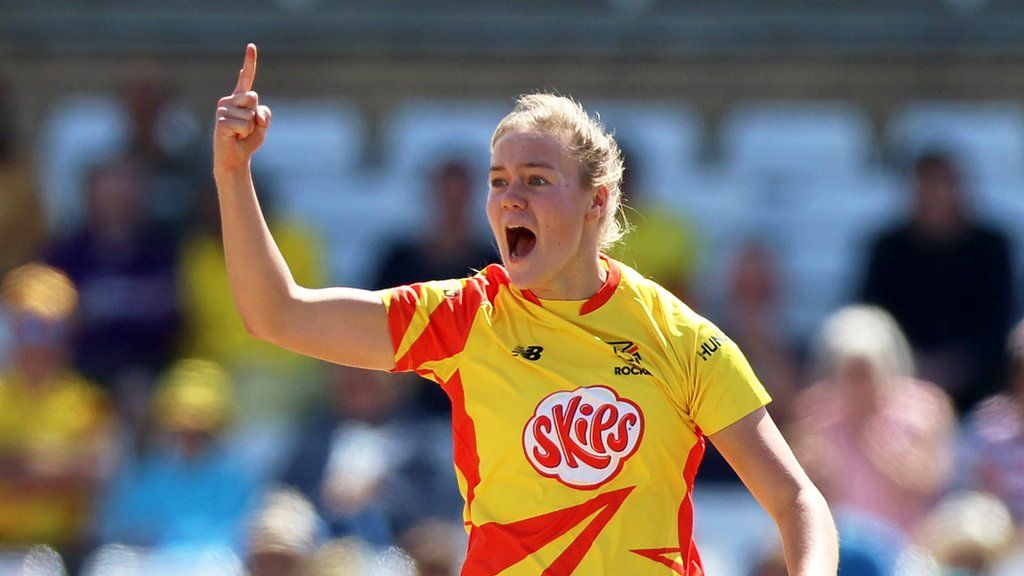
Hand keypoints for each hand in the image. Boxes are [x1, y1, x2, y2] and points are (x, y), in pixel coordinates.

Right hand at [213, 43, 271, 170]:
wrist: (235, 156)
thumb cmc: (248, 139)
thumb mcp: (263, 124)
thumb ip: (265, 114)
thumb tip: (256, 115)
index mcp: (240, 98)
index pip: (246, 77)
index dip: (250, 62)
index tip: (251, 46)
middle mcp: (229, 100)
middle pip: (253, 97)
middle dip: (256, 114)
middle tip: (246, 126)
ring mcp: (223, 109)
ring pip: (249, 113)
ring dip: (250, 127)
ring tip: (240, 133)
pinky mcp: (221, 121)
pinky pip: (243, 124)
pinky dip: (244, 133)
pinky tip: (234, 136)